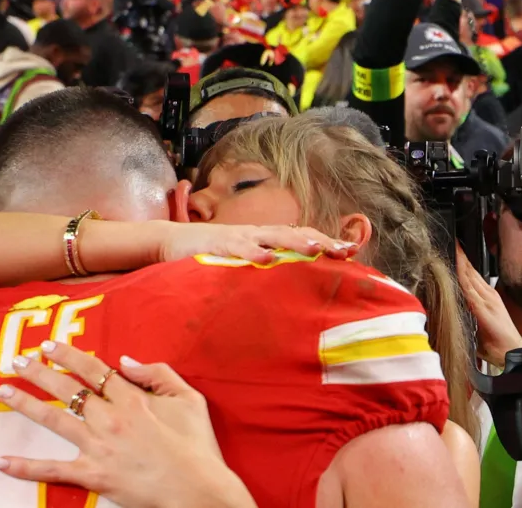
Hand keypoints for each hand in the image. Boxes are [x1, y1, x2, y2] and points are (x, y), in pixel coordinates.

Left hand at [0, 342, 256, 507]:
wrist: (198, 490)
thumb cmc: (197, 447)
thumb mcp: (188, 399)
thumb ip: (158, 373)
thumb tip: (125, 361)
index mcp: (132, 398)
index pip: (93, 370)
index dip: (69, 355)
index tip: (50, 345)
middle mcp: (110, 418)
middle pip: (67, 388)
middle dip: (38, 372)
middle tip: (16, 360)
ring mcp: (99, 446)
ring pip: (54, 419)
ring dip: (26, 403)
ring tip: (4, 390)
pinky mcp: (93, 474)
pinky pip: (53, 470)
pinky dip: (26, 467)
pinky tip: (3, 461)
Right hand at [156, 222, 359, 264]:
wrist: (169, 242)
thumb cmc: (207, 256)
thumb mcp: (239, 264)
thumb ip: (262, 270)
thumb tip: (290, 288)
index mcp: (263, 238)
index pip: (300, 236)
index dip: (326, 241)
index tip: (353, 250)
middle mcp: (255, 234)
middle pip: (295, 233)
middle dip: (321, 241)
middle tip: (346, 251)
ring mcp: (237, 237)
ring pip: (272, 236)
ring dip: (296, 242)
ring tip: (317, 250)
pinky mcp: (216, 245)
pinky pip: (238, 248)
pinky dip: (254, 253)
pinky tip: (268, 260)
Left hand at [455, 245, 521, 367]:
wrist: (513, 355)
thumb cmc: (498, 345)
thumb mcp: (479, 330)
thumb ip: (469, 321)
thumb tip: (454, 323)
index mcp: (487, 301)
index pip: (472, 278)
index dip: (464, 264)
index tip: (456, 251)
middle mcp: (488, 297)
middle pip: (471, 272)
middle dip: (461, 257)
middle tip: (453, 242)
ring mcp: (486, 300)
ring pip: (469, 276)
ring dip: (461, 261)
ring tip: (454, 246)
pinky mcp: (483, 307)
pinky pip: (468, 286)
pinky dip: (461, 274)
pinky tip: (456, 264)